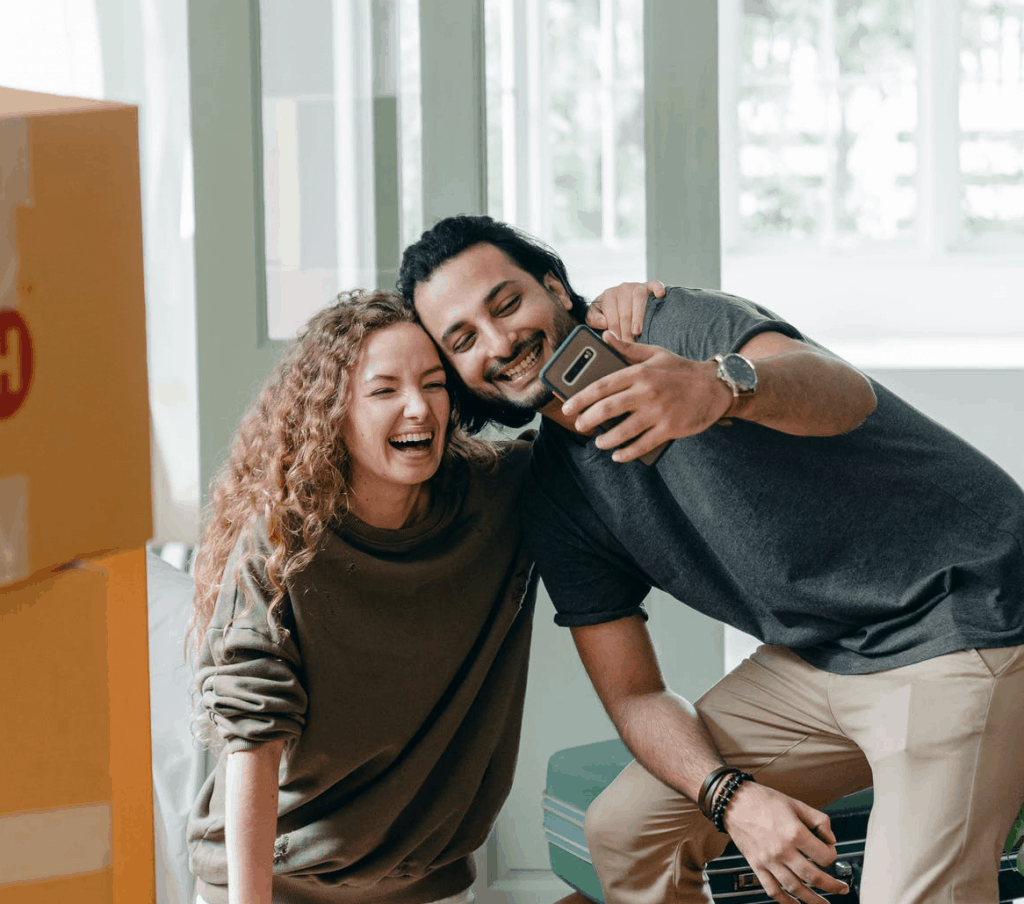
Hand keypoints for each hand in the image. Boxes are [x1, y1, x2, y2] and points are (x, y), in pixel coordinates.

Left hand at [561, 332, 732, 461]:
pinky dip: (627, 452)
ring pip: (624, 430)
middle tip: (579, 426)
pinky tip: (617, 454)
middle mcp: (647, 391)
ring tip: (598, 442)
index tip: (567, 407)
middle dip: (588, 419)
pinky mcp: (670, 428)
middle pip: (608, 408)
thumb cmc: (681, 370)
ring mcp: (659, 412)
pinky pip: (643, 444)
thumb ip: (627, 349)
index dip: (580, 398)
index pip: (602, 385)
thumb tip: (604, 337)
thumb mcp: (655, 353)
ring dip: (606, 439)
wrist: (716, 386)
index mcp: (640, 372)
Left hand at [586, 279, 665, 340]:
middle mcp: (622, 289)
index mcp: (608, 295)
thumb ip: (594, 319)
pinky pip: (654, 284)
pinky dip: (658, 288)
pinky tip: (660, 295)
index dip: (615, 332)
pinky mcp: (649, 285)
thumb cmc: (608, 311)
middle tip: (628, 344)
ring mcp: (636, 286)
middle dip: (626, 330)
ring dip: (638, 317)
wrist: (620, 299)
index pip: (612, 317)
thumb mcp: (596, 315)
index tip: (618, 344)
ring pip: (638, 299)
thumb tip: (602, 323)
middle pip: (625, 311)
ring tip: (637, 331)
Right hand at [723, 783, 848, 903]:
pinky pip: (772, 890)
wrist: (733, 801)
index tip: (831, 854)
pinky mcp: (757, 865)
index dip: (833, 856)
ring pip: (795, 888)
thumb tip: (831, 838)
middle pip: (813, 877)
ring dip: (813, 900)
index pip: (824, 856)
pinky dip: (786, 902)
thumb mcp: (796, 803)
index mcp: (794, 832)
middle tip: (840, 889)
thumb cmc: (762, 800)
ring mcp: (768, 860)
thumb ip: (818, 820)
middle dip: (831, 886)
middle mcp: (782, 849)